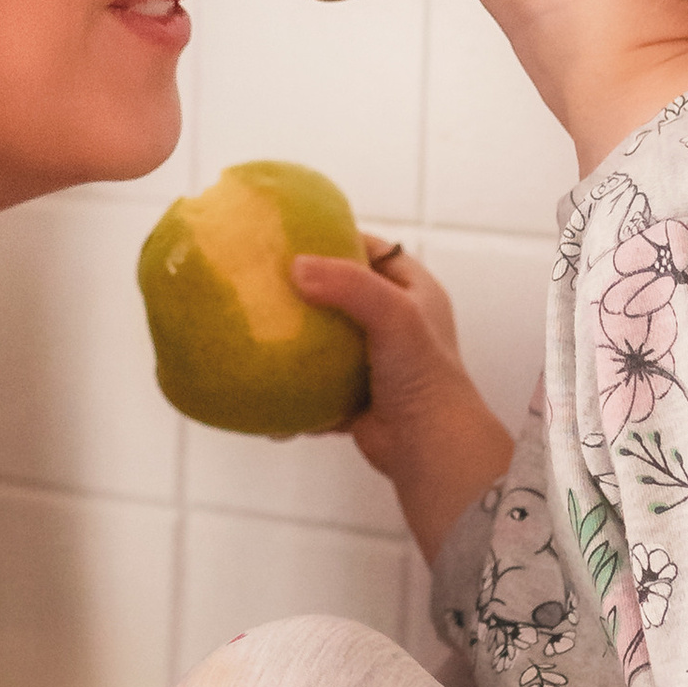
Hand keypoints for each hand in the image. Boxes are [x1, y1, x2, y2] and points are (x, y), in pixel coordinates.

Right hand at [292, 241, 512, 562]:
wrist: (429, 448)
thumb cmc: (423, 376)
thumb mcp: (395, 314)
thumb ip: (349, 285)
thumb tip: (296, 268)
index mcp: (414, 294)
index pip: (373, 252)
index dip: (338, 240)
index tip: (296, 238)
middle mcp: (395, 326)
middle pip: (343, 296)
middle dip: (307, 291)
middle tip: (267, 282)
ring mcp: (374, 364)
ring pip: (326, 344)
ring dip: (296, 343)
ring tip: (259, 332)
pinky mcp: (355, 400)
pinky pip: (315, 389)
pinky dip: (292, 391)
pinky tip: (265, 391)